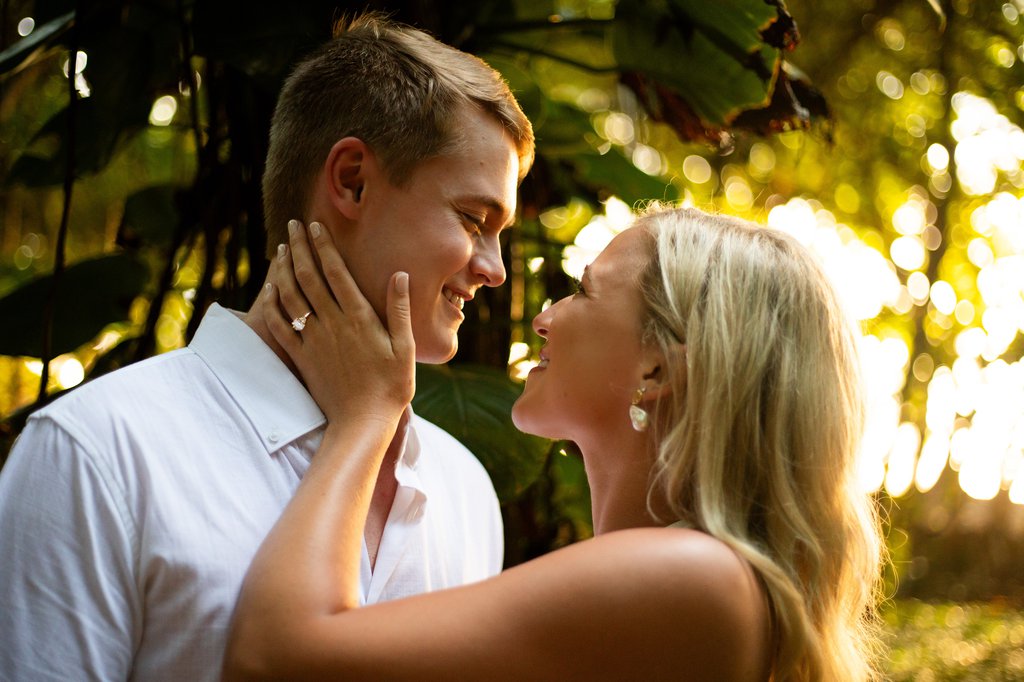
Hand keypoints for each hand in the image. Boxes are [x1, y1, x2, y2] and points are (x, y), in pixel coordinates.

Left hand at [262, 219, 414, 425]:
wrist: (362, 423)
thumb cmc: (391, 386)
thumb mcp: (405, 348)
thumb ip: (399, 310)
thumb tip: (399, 275)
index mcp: (360, 318)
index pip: (336, 273)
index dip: (324, 247)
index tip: (315, 226)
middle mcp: (333, 324)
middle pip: (309, 277)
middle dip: (301, 248)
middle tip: (293, 226)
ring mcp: (314, 340)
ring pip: (292, 297)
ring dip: (285, 270)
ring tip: (283, 250)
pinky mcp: (302, 357)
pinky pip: (281, 326)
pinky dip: (273, 305)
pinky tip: (270, 290)